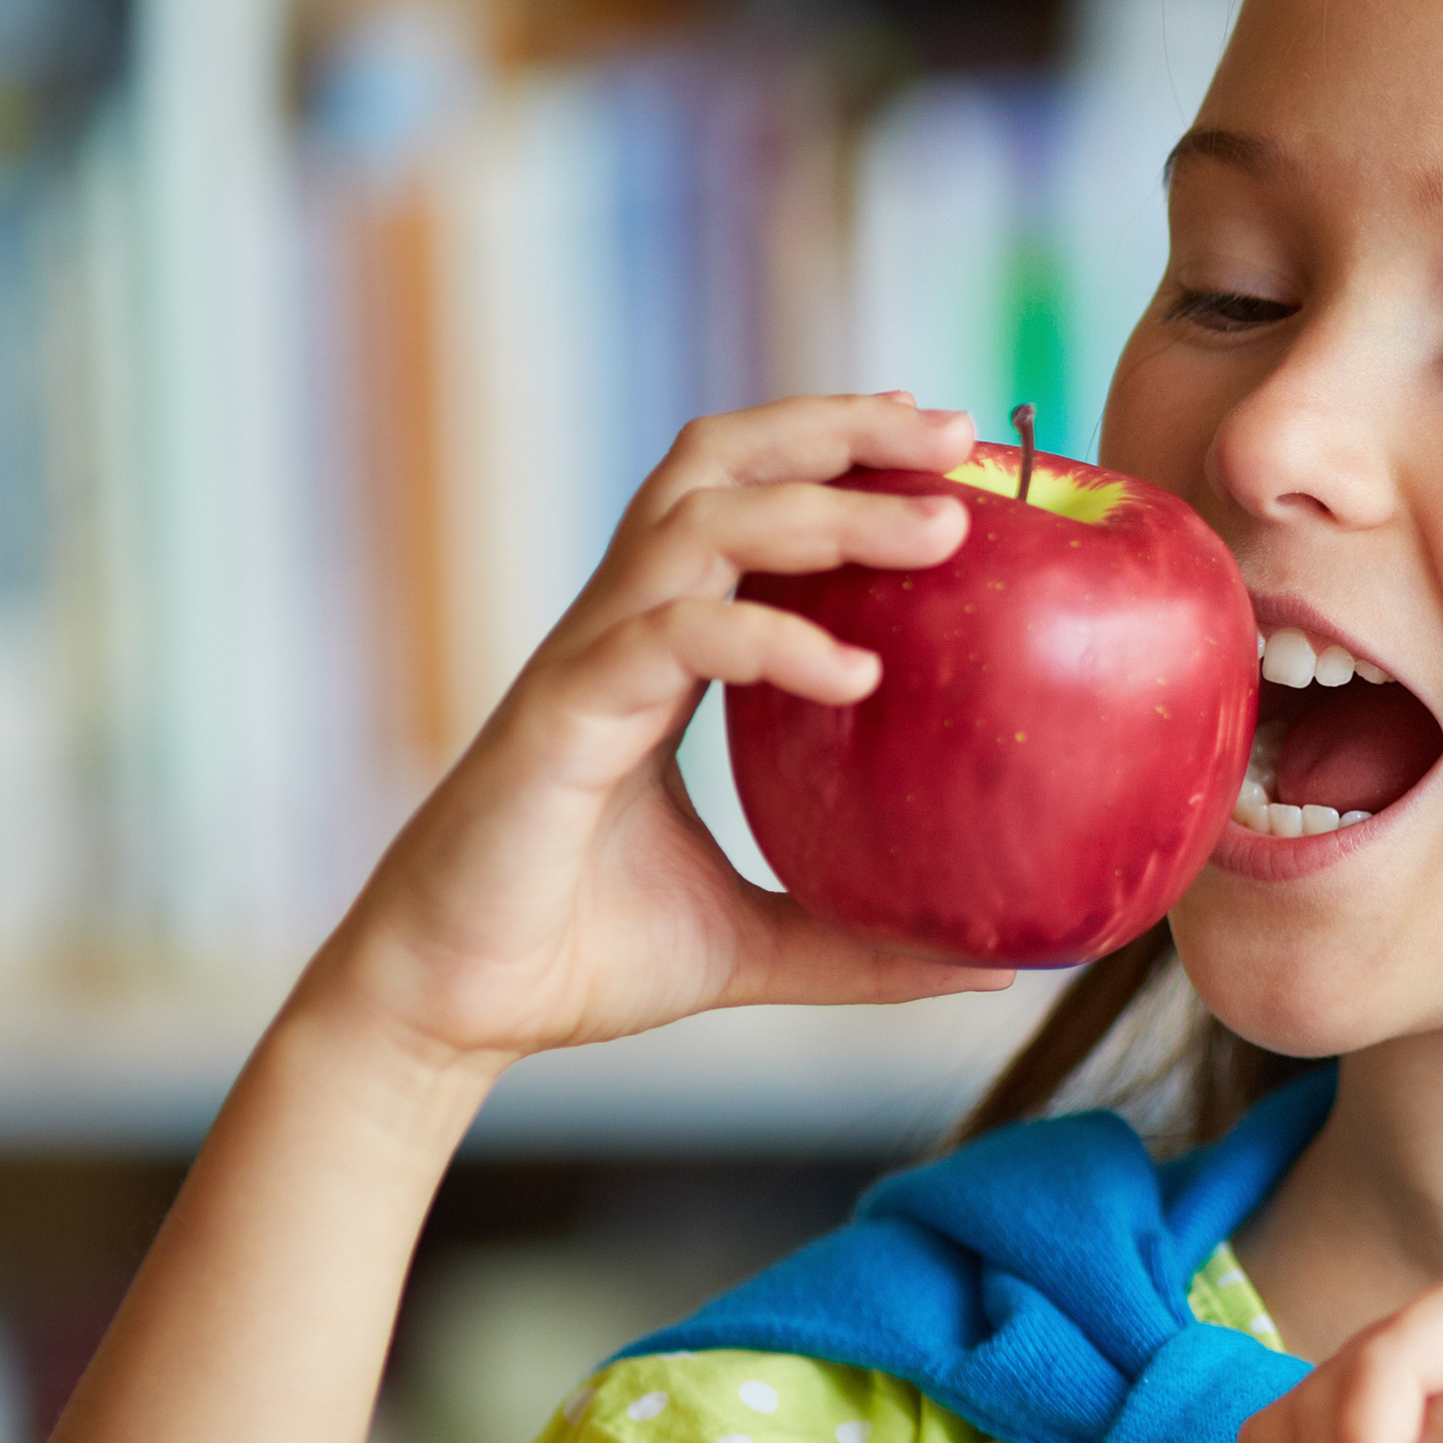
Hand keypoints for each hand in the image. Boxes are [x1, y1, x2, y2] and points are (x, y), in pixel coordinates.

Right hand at [304, 397, 1013, 1075]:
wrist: (449, 1012)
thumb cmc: (581, 957)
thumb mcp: (758, 945)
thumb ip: (867, 944)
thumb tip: (993, 968)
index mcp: (662, 654)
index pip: (748, 503)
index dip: (836, 455)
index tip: (946, 447)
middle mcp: (622, 632)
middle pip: (721, 466)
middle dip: (838, 430)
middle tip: (959, 433)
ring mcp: (587, 664)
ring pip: (700, 522)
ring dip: (825, 507)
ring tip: (940, 529)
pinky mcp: (561, 720)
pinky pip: (669, 636)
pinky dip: (767, 636)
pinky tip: (858, 673)